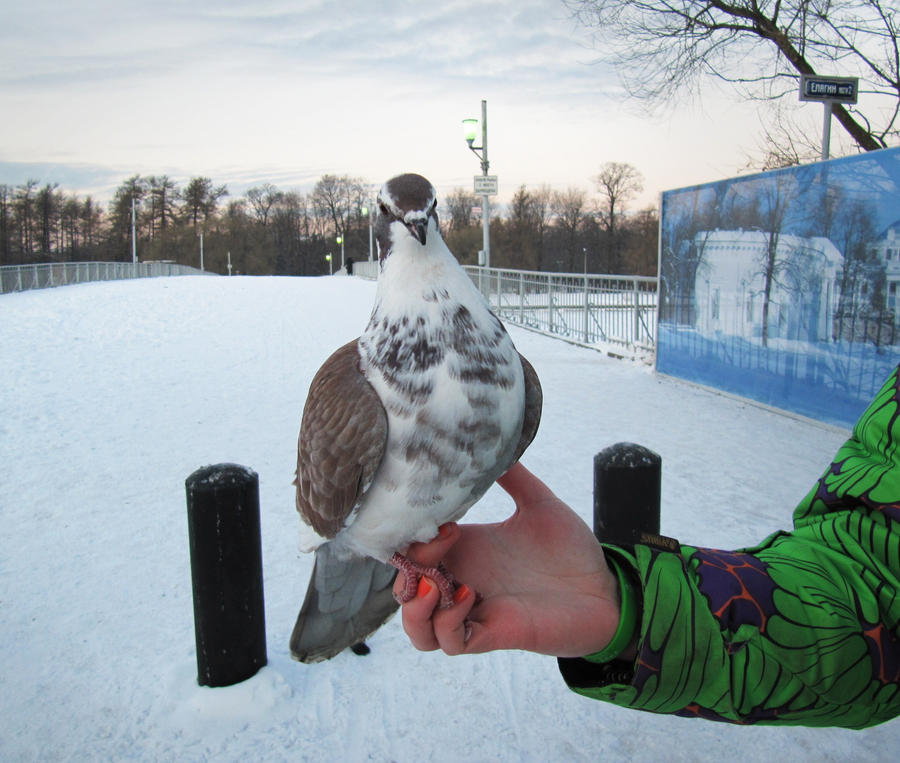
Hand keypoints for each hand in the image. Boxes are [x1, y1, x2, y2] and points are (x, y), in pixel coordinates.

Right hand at [395, 462, 622, 657]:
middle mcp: (464, 581)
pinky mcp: (494, 633)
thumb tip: (496, 439)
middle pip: (407, 591)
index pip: (415, 550)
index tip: (442, 522)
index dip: (412, 539)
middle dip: (405, 574)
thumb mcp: (540, 504)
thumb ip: (515, 476)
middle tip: (430, 552)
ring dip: (414, 609)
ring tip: (433, 584)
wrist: (607, 589)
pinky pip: (452, 643)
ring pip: (418, 629)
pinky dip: (448, 623)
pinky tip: (469, 595)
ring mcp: (476, 611)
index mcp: (468, 551)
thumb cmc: (572, 551)